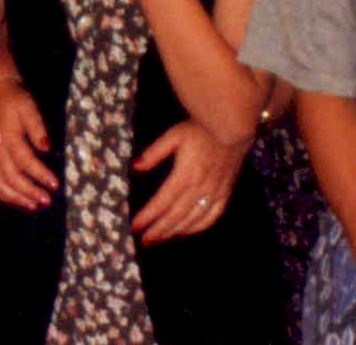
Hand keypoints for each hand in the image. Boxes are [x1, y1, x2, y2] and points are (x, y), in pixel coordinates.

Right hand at [0, 75, 55, 209]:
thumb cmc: (14, 100)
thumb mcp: (28, 107)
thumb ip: (37, 127)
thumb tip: (47, 148)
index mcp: (8, 138)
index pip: (25, 161)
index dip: (40, 174)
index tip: (55, 185)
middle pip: (11, 177)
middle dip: (29, 191)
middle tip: (47, 201)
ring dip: (16, 197)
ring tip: (33, 206)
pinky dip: (1, 194)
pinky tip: (16, 200)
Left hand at [130, 119, 247, 243]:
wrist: (232, 128)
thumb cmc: (199, 129)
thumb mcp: (172, 136)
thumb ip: (154, 153)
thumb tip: (135, 167)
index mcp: (185, 175)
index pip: (163, 201)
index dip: (149, 216)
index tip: (135, 225)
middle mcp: (200, 188)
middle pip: (177, 214)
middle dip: (159, 229)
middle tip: (145, 240)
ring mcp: (215, 192)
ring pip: (194, 219)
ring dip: (176, 231)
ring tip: (160, 238)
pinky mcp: (225, 192)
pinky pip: (213, 215)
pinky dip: (199, 227)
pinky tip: (187, 231)